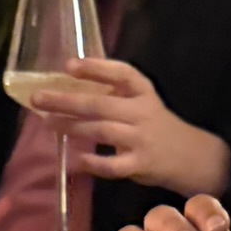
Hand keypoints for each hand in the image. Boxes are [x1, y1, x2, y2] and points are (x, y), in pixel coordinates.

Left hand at [30, 59, 229, 199]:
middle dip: (67, 100)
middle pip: (100, 104)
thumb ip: (114, 94)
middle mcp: (142, 112)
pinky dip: (94, 163)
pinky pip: (114, 165)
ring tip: (48, 123)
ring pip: (103, 130)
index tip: (69, 65)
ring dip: (73, 126)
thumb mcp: (142, 101)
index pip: (121, 73)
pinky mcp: (141, 164)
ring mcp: (141, 139)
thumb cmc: (156, 125)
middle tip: (39, 98)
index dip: (95, 68)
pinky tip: (75, 160)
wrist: (191, 156)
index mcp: (142, 92)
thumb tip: (67, 86)